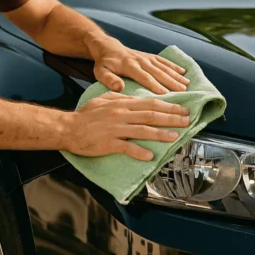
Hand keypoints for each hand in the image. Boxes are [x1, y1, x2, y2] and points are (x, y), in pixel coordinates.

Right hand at [63, 92, 189, 160]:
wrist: (68, 128)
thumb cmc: (86, 115)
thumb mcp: (104, 100)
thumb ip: (121, 98)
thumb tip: (136, 98)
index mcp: (122, 104)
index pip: (150, 104)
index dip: (168, 107)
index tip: (182, 109)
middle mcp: (121, 114)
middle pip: (150, 115)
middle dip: (171, 118)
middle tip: (186, 121)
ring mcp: (115, 129)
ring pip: (142, 130)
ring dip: (160, 134)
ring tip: (175, 137)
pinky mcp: (108, 143)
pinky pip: (126, 147)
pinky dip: (138, 151)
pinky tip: (150, 156)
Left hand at [90, 37, 189, 94]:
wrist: (108, 47)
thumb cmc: (104, 64)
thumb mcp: (100, 72)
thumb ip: (109, 79)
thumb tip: (120, 87)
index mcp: (129, 66)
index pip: (144, 77)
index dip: (155, 86)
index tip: (166, 95)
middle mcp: (140, 60)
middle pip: (158, 72)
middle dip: (171, 82)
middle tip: (183, 92)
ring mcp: (147, 57)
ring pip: (164, 67)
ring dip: (176, 75)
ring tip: (187, 85)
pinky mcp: (150, 56)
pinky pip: (164, 61)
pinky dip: (174, 66)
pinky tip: (184, 72)